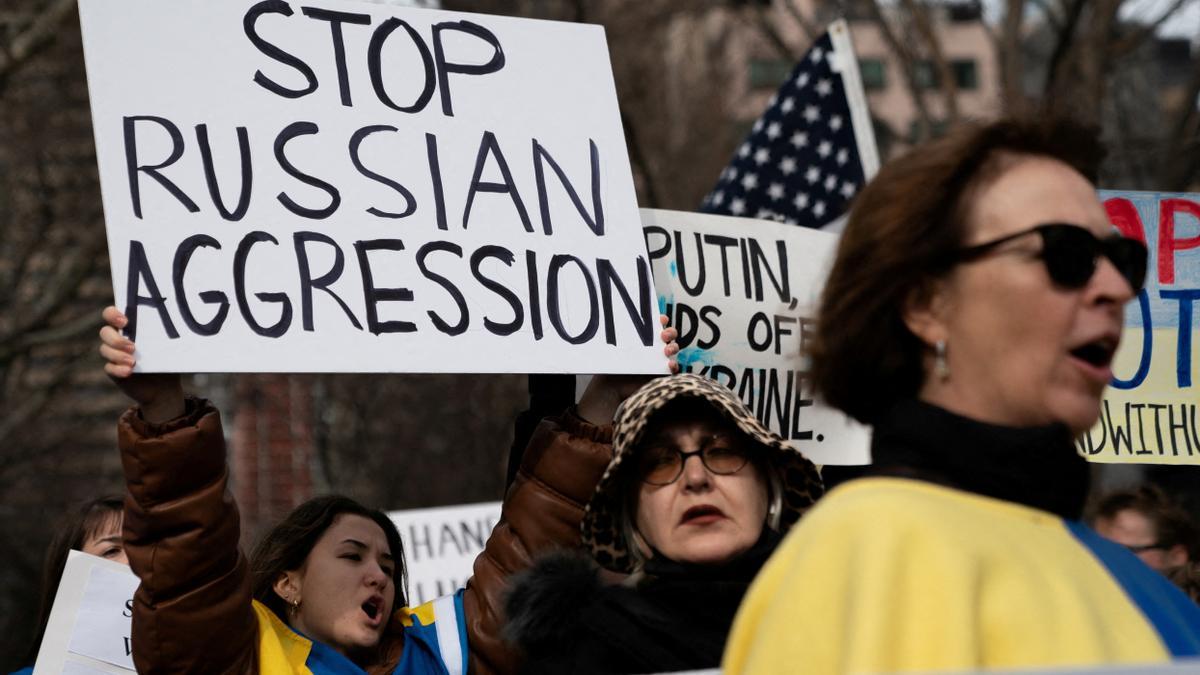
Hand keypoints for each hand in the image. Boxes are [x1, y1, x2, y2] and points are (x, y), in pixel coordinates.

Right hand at [100, 306, 184, 422]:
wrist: (164, 387)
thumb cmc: (167, 359)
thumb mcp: (168, 346)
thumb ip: (167, 334)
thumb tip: (181, 323)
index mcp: (130, 327)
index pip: (111, 314)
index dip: (113, 314)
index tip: (125, 321)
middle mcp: (118, 338)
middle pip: (105, 332)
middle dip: (115, 338)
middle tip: (132, 346)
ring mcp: (114, 354)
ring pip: (104, 349)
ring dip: (117, 355)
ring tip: (133, 362)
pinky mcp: (113, 370)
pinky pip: (109, 367)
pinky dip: (118, 369)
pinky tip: (129, 372)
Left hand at [576, 315, 678, 424]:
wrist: (611, 389)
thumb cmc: (610, 368)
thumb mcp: (612, 351)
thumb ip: (615, 341)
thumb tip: (608, 326)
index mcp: (642, 338)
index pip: (656, 325)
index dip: (661, 320)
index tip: (661, 319)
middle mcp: (653, 347)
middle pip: (669, 335)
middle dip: (669, 332)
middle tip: (663, 335)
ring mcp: (659, 360)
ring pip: (673, 349)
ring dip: (673, 347)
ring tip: (666, 351)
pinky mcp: (662, 374)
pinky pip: (673, 368)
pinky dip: (674, 365)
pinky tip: (670, 364)